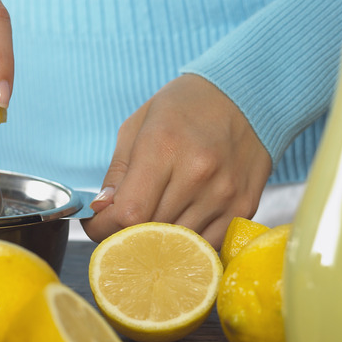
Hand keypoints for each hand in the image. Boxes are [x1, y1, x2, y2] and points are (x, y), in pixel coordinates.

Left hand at [82, 74, 272, 247]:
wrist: (244, 96)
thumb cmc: (182, 108)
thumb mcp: (137, 127)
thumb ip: (117, 174)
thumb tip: (101, 211)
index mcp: (164, 148)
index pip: (128, 214)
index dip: (104, 228)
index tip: (97, 225)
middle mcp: (198, 173)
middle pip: (151, 233)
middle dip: (125, 236)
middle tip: (118, 226)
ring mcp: (225, 193)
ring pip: (179, 245)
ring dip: (157, 243)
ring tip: (148, 226)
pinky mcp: (245, 207)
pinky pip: (207, 245)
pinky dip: (187, 244)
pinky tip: (179, 227)